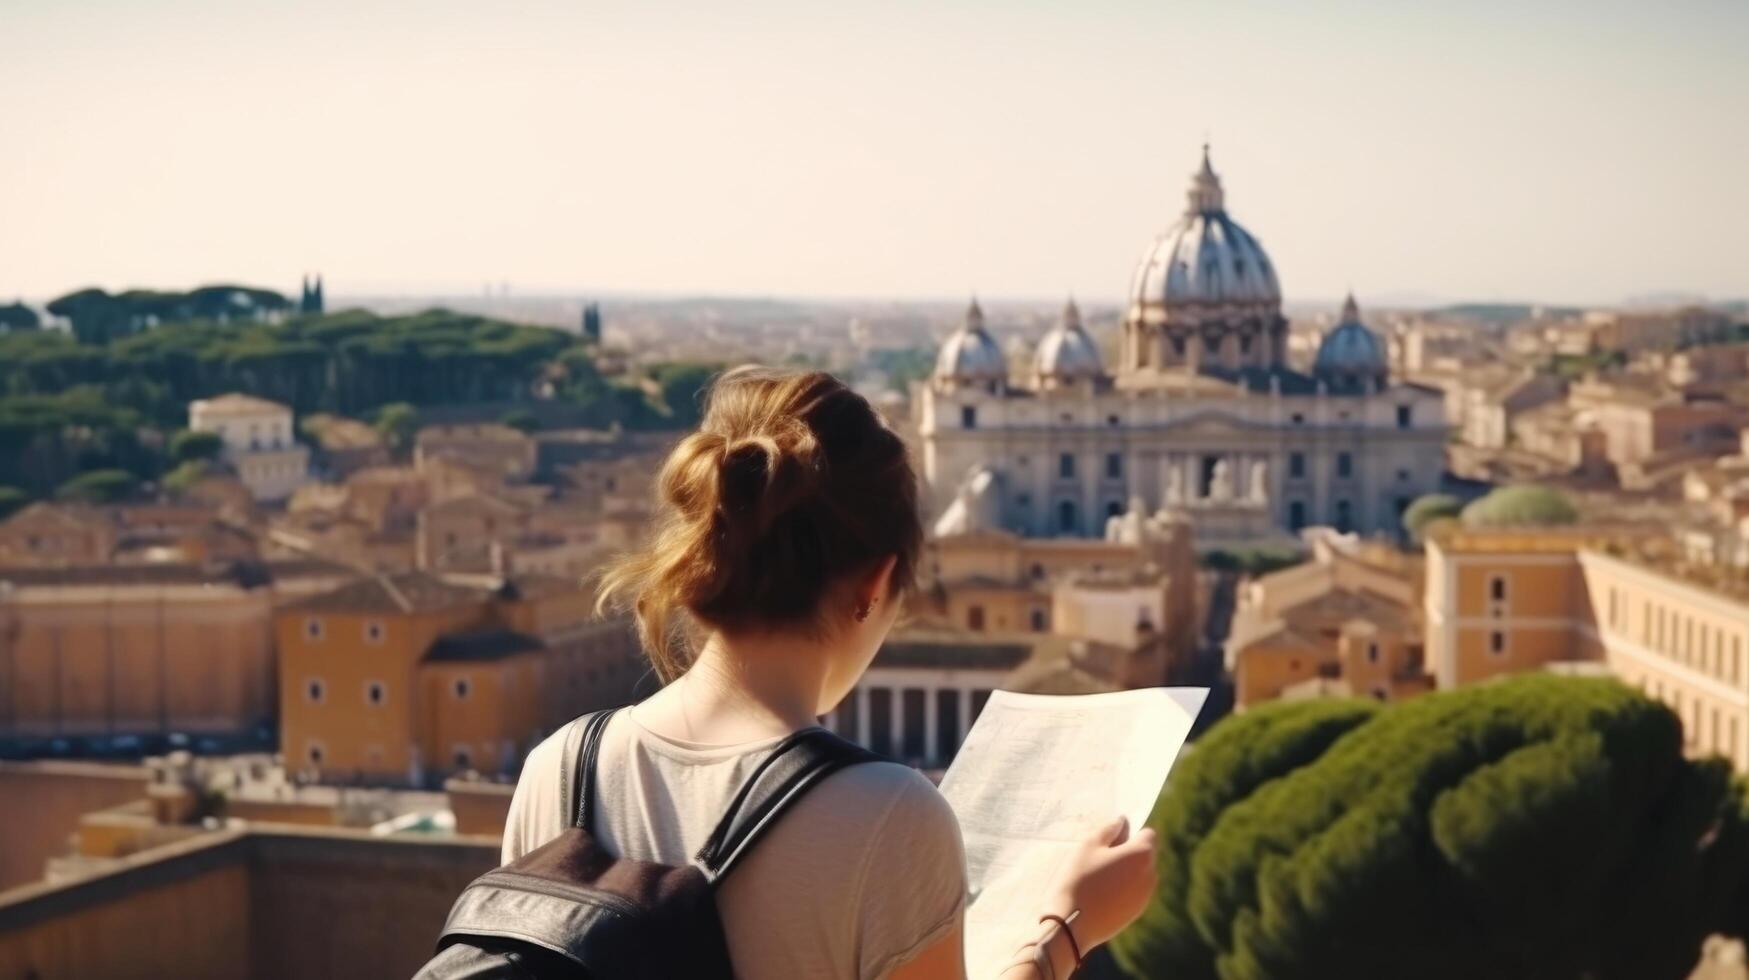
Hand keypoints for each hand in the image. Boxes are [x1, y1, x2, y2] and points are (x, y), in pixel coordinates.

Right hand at [1043, 815, 1157, 949]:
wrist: (1073, 922)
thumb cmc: (1080, 878)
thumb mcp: (1089, 846)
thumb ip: (1109, 829)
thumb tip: (1123, 821)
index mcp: (1142, 854)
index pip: (1148, 834)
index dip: (1131, 833)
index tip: (1112, 840)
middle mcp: (1151, 874)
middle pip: (1146, 854)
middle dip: (1129, 852)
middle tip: (1101, 857)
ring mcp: (1146, 896)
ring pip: (1141, 874)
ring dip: (1127, 871)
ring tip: (1100, 877)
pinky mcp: (1137, 912)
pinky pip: (1135, 892)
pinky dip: (1124, 889)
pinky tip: (1101, 894)